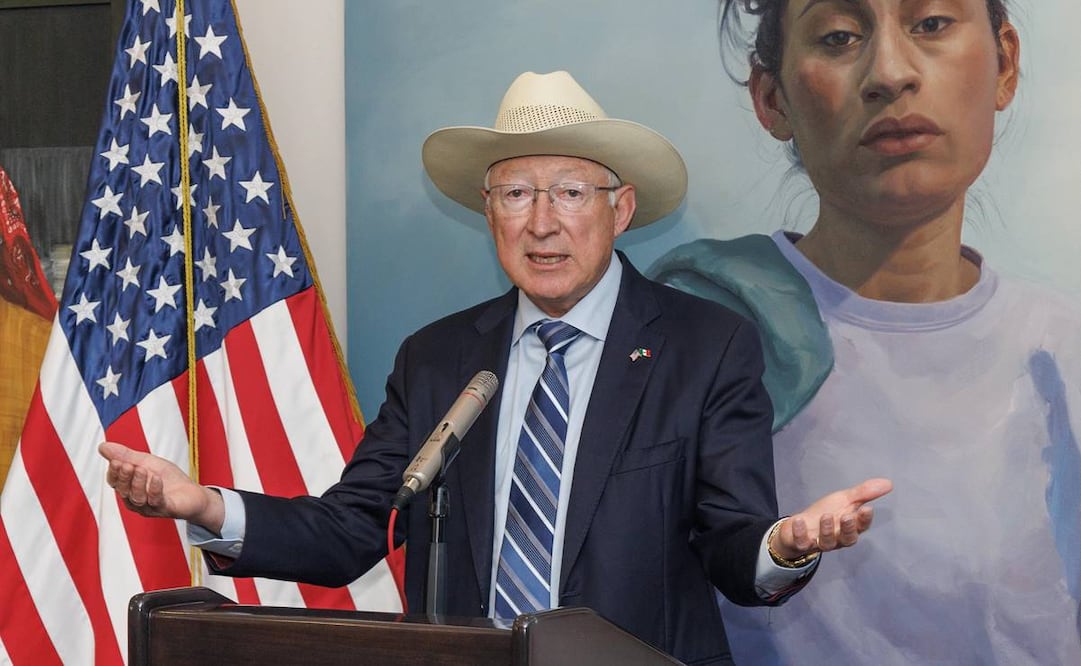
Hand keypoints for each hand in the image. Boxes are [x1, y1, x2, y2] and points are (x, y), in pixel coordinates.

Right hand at [98, 441, 224, 532]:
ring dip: (138, 483)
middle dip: (124, 477)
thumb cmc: (168, 478)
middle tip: (125, 464)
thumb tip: (102, 446)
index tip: (115, 461)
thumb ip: (126, 456)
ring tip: (141, 469)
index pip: (115, 482)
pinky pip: (156, 501)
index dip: (113, 473)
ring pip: (137, 498)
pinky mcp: (165, 509)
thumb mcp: (146, 462)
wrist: (193, 492)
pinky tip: (156, 478)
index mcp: (129, 489)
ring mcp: (150, 508)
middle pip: (124, 491)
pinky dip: (154, 489)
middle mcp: (136, 501)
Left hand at [769, 477, 892, 559]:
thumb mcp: (844, 499)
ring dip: (827, 530)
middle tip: (847, 516)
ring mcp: (820, 542)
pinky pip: (802, 542)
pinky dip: (800, 533)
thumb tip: (889, 483)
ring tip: (826, 515)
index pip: (861, 527)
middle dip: (848, 528)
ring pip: (827, 542)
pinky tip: (799, 521)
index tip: (867, 509)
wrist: (800, 524)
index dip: (864, 520)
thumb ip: (865, 493)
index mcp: (850, 527)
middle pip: (847, 539)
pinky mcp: (802, 544)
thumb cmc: (827, 511)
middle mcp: (838, 538)